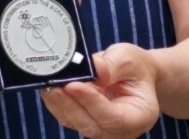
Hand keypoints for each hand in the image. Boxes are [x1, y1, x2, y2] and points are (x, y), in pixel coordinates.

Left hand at [40, 43, 159, 137]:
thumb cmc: (135, 68)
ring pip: (75, 122)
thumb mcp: (129, 59)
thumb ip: (112, 65)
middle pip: (91, 125)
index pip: (114, 117)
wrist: (133, 75)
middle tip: (53, 84)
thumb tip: (94, 68)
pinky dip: (55, 102)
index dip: (91, 102)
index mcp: (140, 116)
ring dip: (59, 104)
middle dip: (69, 104)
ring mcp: (101, 129)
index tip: (73, 85)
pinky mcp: (84, 122)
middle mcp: (121, 130)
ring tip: (48, 82)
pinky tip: (49, 85)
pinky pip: (67, 117)